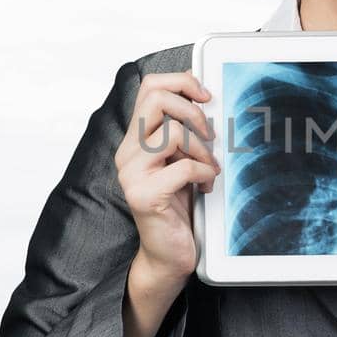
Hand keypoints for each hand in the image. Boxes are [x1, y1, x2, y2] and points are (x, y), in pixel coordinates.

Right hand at [115, 70, 221, 284]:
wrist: (167, 253)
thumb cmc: (177, 206)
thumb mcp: (180, 160)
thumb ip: (183, 134)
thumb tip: (207, 101)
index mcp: (135, 139)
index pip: (150, 88)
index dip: (181, 82)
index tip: (205, 96)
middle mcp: (127, 152)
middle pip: (157, 100)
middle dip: (193, 111)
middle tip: (209, 134)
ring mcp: (132, 174)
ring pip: (173, 133)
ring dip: (202, 150)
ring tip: (208, 168)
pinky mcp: (145, 195)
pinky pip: (184, 167)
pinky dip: (204, 173)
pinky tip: (206, 186)